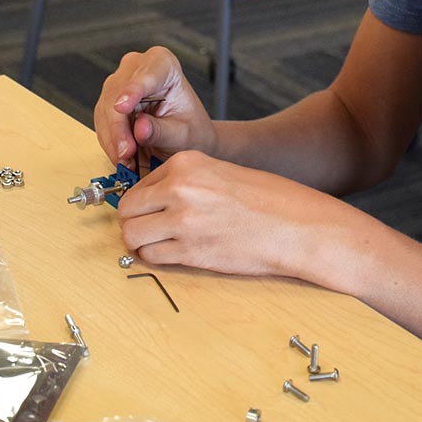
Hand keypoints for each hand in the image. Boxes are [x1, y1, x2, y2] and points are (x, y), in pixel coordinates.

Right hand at [94, 47, 216, 167]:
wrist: (187, 139)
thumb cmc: (191, 130)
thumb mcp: (182, 135)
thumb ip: (161, 131)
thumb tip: (140, 129)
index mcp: (163, 64)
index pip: (145, 75)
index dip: (132, 91)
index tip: (122, 107)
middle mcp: (138, 68)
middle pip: (118, 95)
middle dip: (120, 129)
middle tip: (126, 154)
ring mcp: (120, 84)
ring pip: (105, 111)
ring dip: (113, 140)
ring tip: (128, 161)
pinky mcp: (109, 102)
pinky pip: (102, 123)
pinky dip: (110, 143)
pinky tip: (123, 156)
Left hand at [117, 149, 341, 277]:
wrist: (294, 225)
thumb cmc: (265, 199)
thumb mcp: (219, 172)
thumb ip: (184, 181)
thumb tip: (151, 200)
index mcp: (186, 163)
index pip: (138, 185)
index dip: (142, 203)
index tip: (150, 212)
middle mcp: (179, 187)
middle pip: (127, 210)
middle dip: (134, 223)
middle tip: (148, 231)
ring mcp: (183, 220)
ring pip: (132, 236)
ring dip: (141, 243)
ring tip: (160, 244)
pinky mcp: (191, 251)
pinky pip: (151, 257)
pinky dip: (157, 258)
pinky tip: (175, 253)